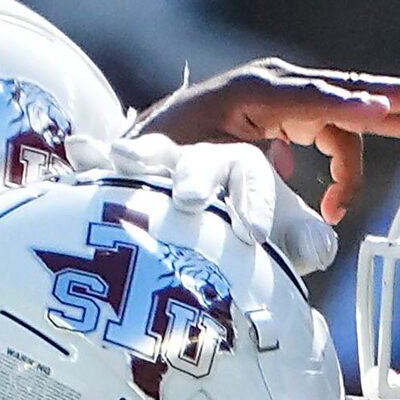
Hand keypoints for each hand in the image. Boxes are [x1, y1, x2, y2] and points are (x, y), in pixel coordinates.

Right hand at [66, 133, 337, 272]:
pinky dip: (94, 159)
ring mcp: (164, 168)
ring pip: (157, 157)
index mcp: (245, 168)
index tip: (252, 235)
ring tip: (122, 160)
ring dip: (142, 160)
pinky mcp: (131, 181)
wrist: (214, 245)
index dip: (255, 202)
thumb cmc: (251, 244)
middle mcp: (204, 161)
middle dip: (198, 179)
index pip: (252, 176)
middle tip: (191, 201)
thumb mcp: (283, 242)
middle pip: (202, 161)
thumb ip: (304, 241)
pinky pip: (110, 167)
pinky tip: (78, 154)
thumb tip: (320, 245)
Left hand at [135, 59, 399, 222]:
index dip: (350, 107)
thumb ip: (250, 174)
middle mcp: (276, 85)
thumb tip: (290, 184)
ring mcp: (284, 98)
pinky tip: (330, 202)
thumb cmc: (170, 155)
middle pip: (347, 92)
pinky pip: (329, 133)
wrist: (146, 145)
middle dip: (395, 96)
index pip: (316, 99)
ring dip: (366, 148)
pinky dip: (339, 166)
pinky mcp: (287, 115)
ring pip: (343, 118)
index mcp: (257, 91)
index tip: (383, 112)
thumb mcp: (205, 166)